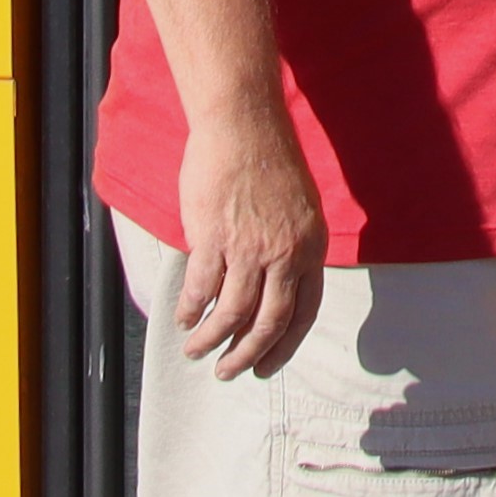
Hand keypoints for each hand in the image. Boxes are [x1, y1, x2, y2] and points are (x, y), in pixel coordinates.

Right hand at [175, 108, 327, 375]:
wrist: (244, 124)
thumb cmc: (270, 160)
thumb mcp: (300, 208)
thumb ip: (290, 249)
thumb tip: (270, 288)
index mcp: (311, 248)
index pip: (303, 314)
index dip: (283, 347)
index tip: (265, 366)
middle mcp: (285, 254)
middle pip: (268, 323)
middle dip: (246, 356)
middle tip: (229, 372)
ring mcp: (250, 248)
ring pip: (231, 313)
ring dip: (212, 339)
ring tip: (197, 351)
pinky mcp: (214, 237)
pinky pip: (201, 288)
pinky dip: (191, 309)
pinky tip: (184, 319)